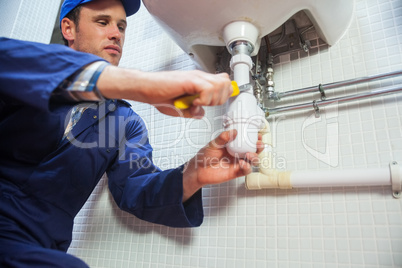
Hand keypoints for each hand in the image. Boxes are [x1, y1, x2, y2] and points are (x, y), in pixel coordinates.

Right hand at [97, 67, 232, 117]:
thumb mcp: (180, 107)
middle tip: (206, 105)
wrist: (145, 88)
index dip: (223, 94)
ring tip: (198, 103)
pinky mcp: (190, 80)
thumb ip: (192, 110)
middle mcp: (199, 77)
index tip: (214, 103)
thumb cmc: (158, 95)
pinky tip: (193, 102)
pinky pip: (208, 89)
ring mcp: (195, 77)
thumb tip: (201, 113)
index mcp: (199, 81)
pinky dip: (204, 99)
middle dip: (220, 99)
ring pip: (220, 85)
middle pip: (225, 83)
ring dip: (212, 99)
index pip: (223, 82)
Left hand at [182, 129, 263, 201]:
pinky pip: (246, 170)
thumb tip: (234, 131)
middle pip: (253, 150)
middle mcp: (237, 154)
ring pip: (252, 161)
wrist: (199, 169)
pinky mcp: (236, 172)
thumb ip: (223, 138)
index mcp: (233, 145)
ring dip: (254, 157)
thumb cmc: (205, 155)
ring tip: (249, 154)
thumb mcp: (213, 144)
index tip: (258, 135)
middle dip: (258, 148)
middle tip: (258, 145)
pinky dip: (247, 167)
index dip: (254, 138)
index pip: (247, 141)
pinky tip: (242, 163)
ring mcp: (238, 163)